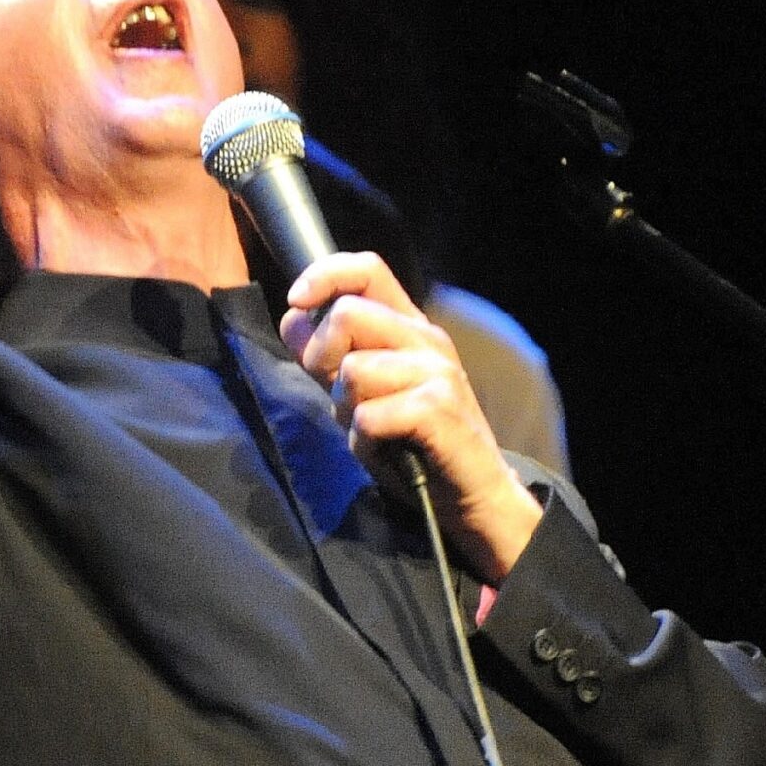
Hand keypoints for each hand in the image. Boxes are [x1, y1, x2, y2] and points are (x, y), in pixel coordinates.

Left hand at [282, 253, 544, 581]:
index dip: (325, 276)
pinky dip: (365, 441)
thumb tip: (293, 316)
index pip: (368, 269)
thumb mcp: (362, 393)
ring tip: (373, 431)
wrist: (472, 495)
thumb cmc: (414, 444)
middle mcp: (426, 339)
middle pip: (348, 314)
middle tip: (339, 396)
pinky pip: (368, 414)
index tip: (297, 302)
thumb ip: (330, 356)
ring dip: (347, 410)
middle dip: (322, 358)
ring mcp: (437, 371)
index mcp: (409, 327)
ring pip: (353, 369)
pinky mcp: (439, 408)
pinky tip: (387, 450)